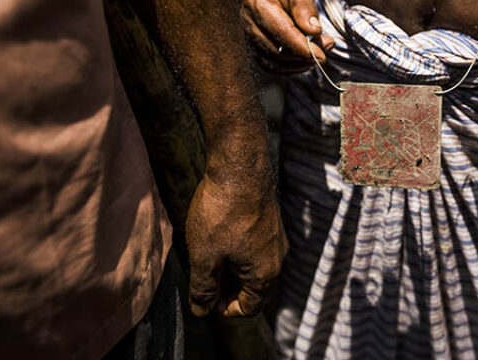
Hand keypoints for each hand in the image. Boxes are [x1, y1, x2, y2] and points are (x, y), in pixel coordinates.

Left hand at [185, 169, 287, 316]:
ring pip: (252, 264)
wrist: (241, 167)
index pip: (249, 308)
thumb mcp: (204, 257)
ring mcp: (275, 237)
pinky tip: (216, 233)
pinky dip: (235, 248)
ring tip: (205, 254)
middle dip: (226, 288)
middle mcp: (276, 257)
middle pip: (252, 287)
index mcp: (264, 274)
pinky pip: (254, 245)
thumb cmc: (222, 213)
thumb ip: (203, 288)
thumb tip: (202, 310)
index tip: (203, 298)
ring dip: (229, 266)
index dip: (223, 309)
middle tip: (200, 276)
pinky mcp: (270, 219)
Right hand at [242, 0, 334, 72]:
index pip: (282, 33)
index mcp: (259, 4)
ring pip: (272, 62)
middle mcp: (249, 22)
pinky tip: (304, 60)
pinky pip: (269, 63)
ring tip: (317, 54)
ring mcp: (249, 35)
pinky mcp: (253, 44)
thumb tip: (315, 32)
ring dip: (297, 64)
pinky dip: (288, 67)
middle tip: (326, 49)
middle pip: (276, 51)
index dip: (303, 48)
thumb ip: (306, 8)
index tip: (322, 56)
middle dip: (303, 57)